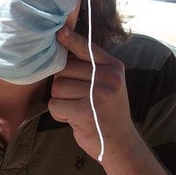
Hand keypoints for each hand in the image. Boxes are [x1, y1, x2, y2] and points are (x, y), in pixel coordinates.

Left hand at [49, 23, 133, 160]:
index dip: (70, 39)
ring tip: (77, 109)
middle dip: (62, 85)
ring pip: (57, 88)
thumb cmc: (107, 112)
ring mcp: (99, 94)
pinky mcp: (86, 111)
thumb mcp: (108, 84)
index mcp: (113, 67)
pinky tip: (73, 119)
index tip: (58, 31)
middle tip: (77, 99)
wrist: (120, 143)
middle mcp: (109, 77)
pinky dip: (59, 114)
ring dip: (60, 101)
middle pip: (64, 69)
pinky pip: (55, 104)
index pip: (87, 48)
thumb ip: (91, 68)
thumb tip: (63, 46)